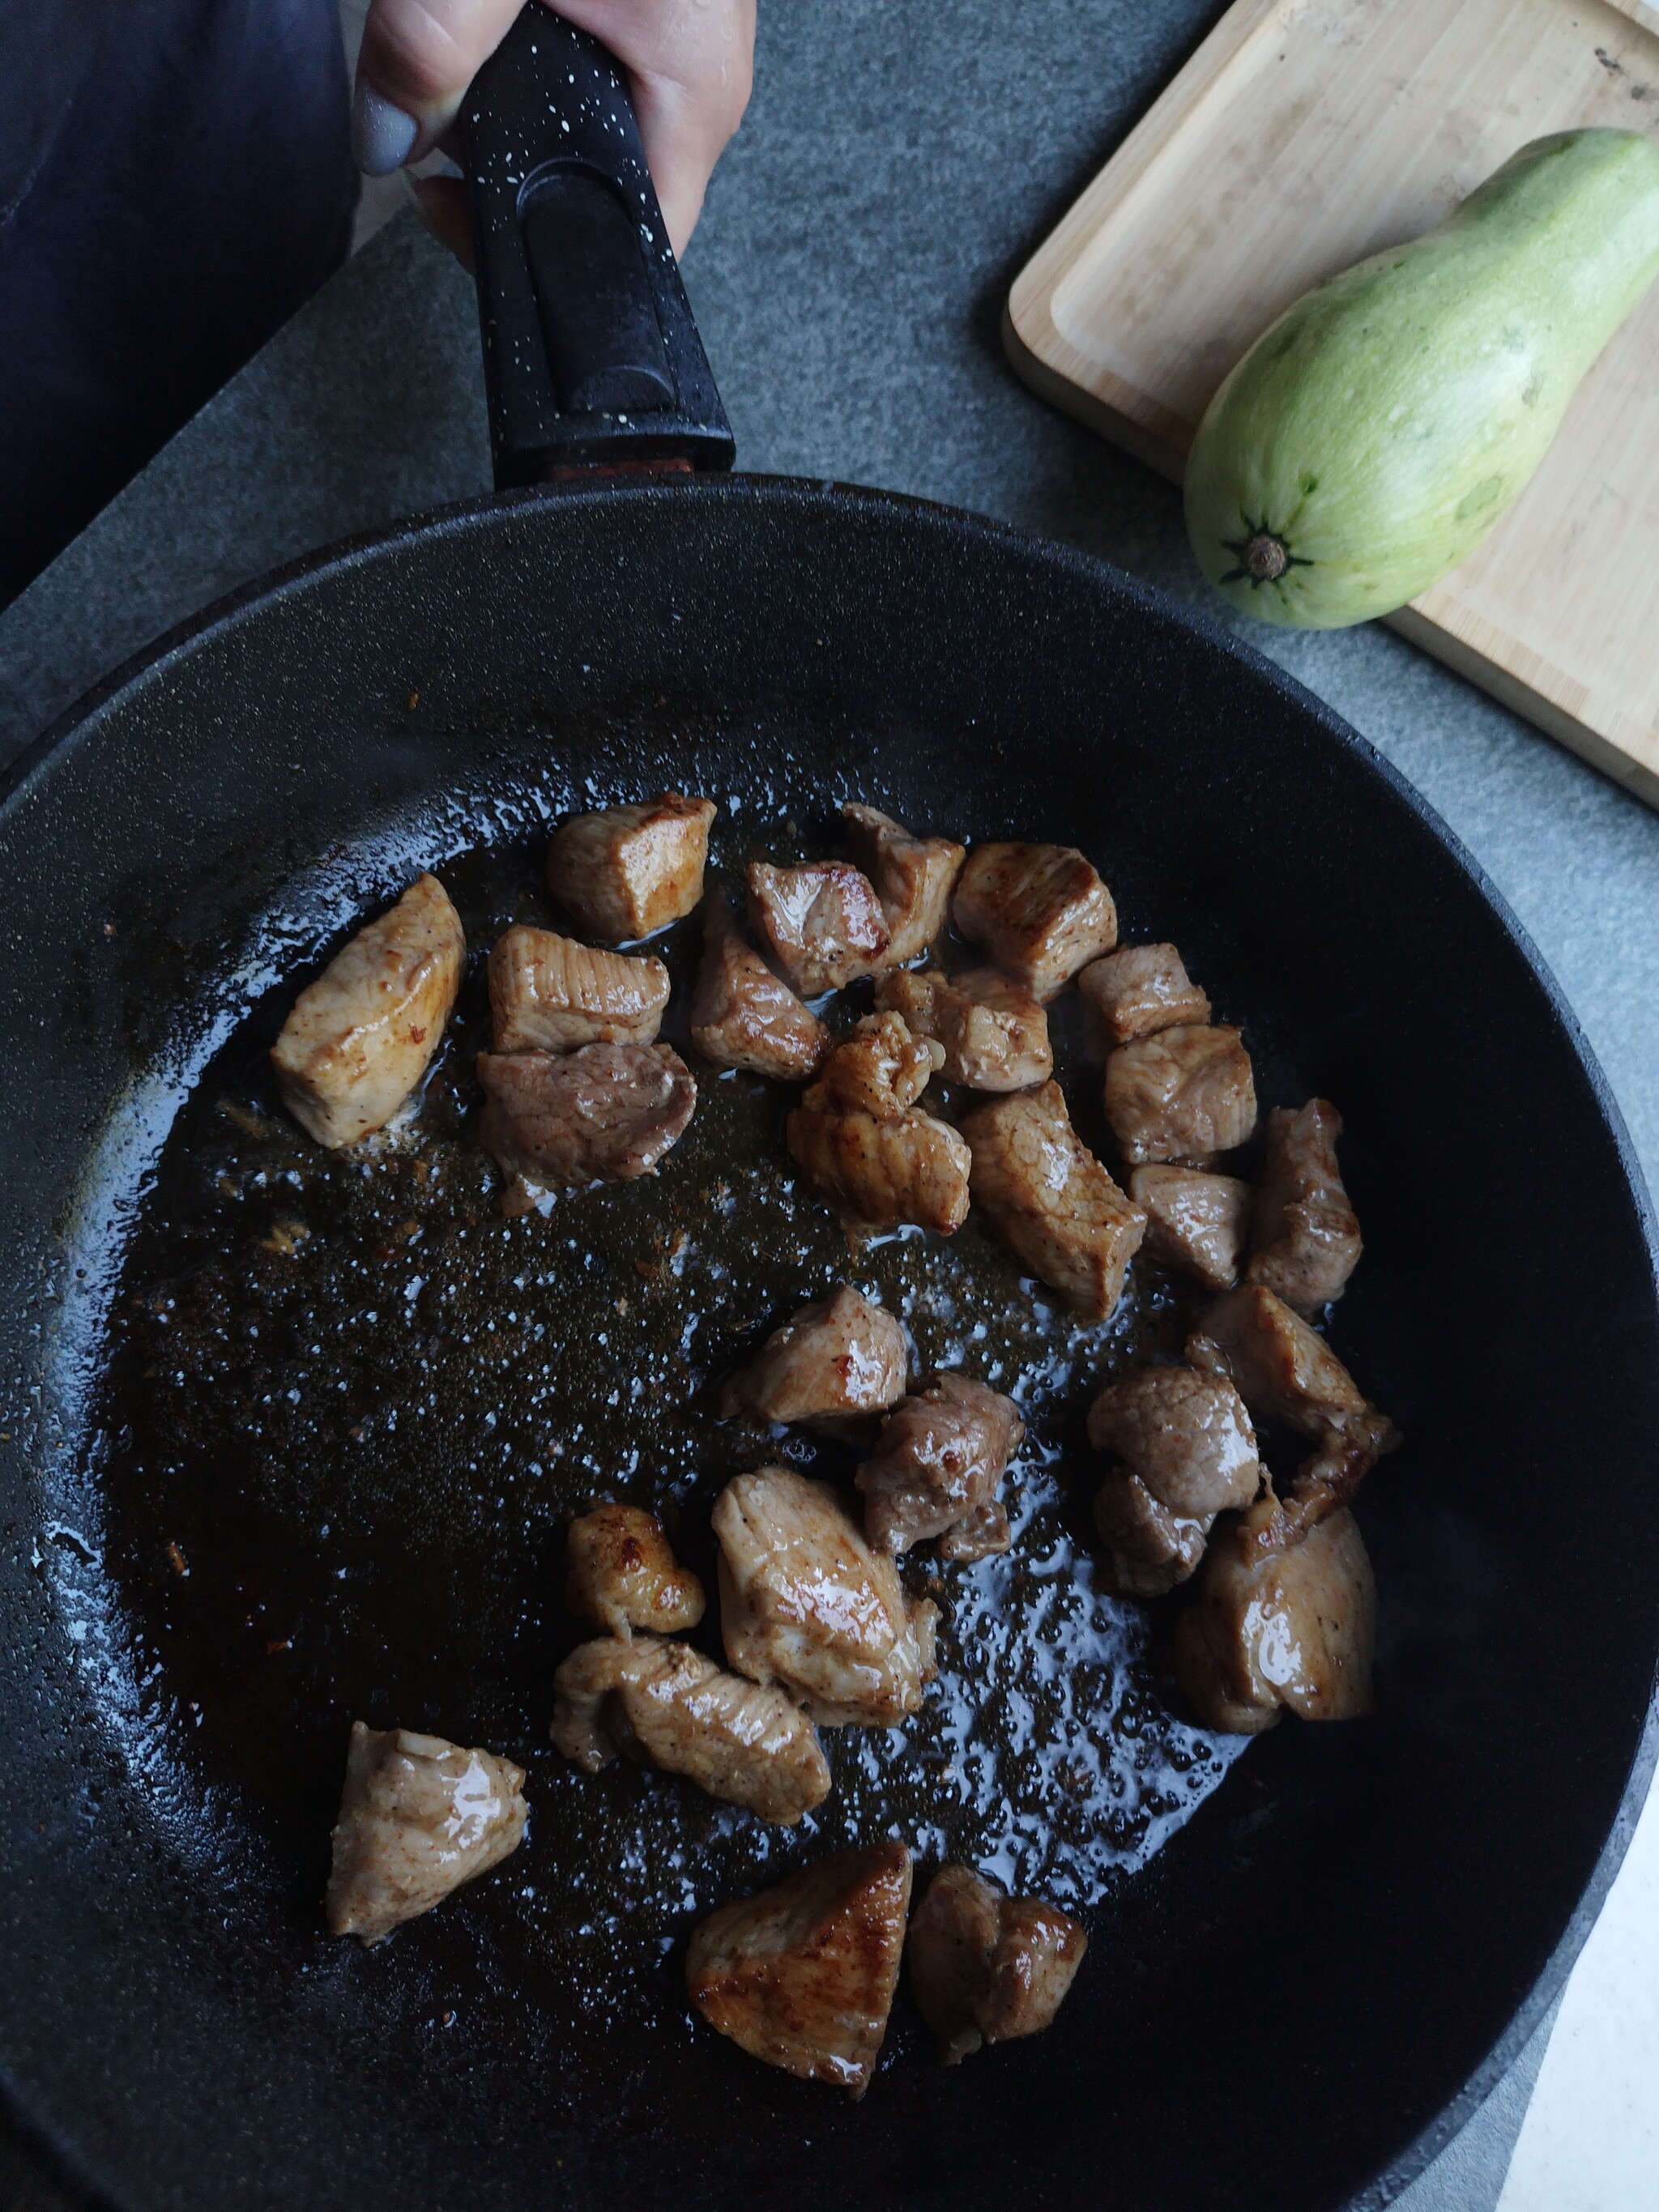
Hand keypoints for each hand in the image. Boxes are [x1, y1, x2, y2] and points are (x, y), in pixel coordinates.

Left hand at [352, 0, 754, 258]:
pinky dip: (502, 33)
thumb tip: (387, 136)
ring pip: (571, 111)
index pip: (638, 242)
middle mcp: (693, 68)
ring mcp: (667, 26)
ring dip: (490, 89)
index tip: (445, 210)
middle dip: (492, 159)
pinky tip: (471, 2)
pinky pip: (569, 49)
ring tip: (443, 30)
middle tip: (417, 113)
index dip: (532, 251)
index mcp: (692, 85)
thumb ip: (430, 43)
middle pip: (589, 179)